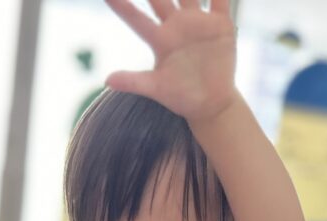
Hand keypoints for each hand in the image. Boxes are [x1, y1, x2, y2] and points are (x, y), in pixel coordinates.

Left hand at [105, 0, 238, 122]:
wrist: (211, 104)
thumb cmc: (181, 97)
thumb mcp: (157, 90)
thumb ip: (134, 82)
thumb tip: (107, 80)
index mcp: (159, 39)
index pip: (135, 17)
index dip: (121, 4)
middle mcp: (176, 24)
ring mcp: (198, 22)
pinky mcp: (220, 25)